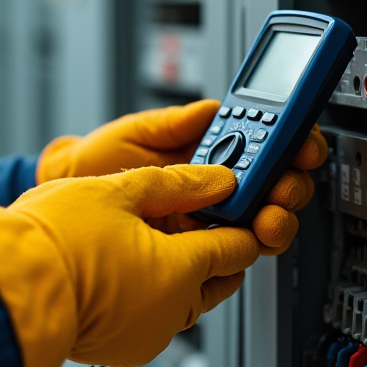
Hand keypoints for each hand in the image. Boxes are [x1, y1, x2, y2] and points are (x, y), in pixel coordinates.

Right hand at [0, 164, 258, 366]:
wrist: (6, 286)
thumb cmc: (53, 238)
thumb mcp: (119, 190)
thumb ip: (178, 184)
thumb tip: (216, 181)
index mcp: (182, 270)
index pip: (238, 246)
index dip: (238, 219)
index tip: (229, 203)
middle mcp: (174, 311)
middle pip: (219, 277)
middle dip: (214, 248)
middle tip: (193, 217)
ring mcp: (149, 334)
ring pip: (186, 300)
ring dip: (180, 272)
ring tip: (150, 239)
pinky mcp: (122, 348)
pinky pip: (154, 318)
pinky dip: (150, 295)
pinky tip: (125, 267)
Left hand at [38, 101, 329, 255]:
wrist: (65, 197)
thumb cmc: (96, 161)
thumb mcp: (135, 132)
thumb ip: (173, 123)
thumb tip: (210, 109)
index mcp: (209, 154)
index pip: (267, 147)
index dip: (293, 144)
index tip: (301, 143)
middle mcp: (216, 190)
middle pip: (275, 188)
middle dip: (290, 185)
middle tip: (283, 185)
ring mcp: (209, 223)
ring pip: (262, 226)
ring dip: (276, 220)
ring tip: (268, 217)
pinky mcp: (195, 255)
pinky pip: (233, 257)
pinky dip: (246, 251)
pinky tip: (245, 243)